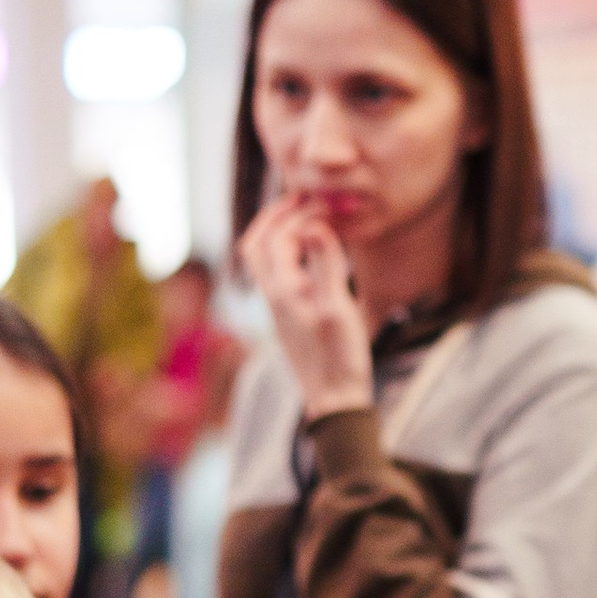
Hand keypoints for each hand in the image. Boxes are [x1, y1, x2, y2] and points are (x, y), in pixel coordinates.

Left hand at [237, 197, 372, 422]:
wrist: (334, 401)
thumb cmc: (339, 358)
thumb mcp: (336, 308)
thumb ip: (326, 263)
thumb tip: (314, 224)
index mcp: (282, 289)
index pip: (280, 236)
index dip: (301, 213)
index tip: (326, 201)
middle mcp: (273, 296)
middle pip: (257, 243)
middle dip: (276, 215)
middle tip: (302, 196)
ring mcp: (279, 307)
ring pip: (262, 259)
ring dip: (277, 232)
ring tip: (302, 217)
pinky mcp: (288, 317)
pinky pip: (275, 272)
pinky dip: (286, 251)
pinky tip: (309, 253)